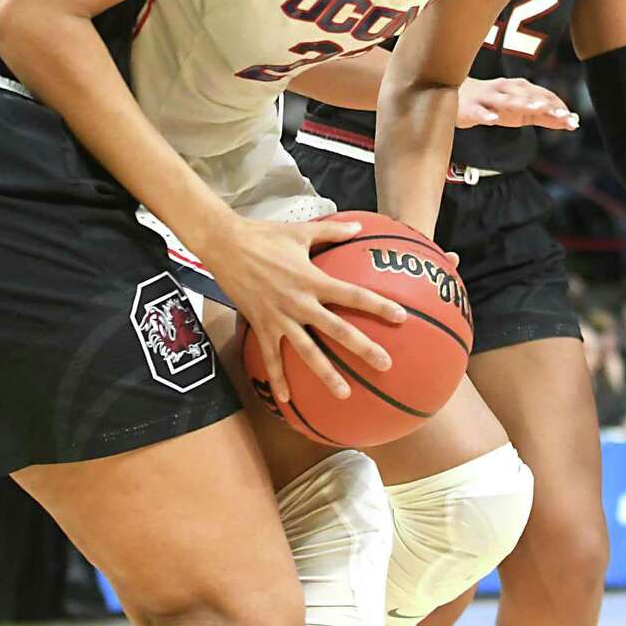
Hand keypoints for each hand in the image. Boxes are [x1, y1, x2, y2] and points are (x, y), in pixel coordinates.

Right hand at [203, 214, 406, 407]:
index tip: (400, 317)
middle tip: (385, 364)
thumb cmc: (264, 235)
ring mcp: (280, 318)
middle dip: (363, 348)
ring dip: (327, 373)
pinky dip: (278, 379)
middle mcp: (300, 302)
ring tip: (345, 394)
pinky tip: (287, 400)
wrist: (225, 245)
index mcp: (313, 279)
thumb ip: (332, 232)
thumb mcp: (300, 231)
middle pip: (337, 329)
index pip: (353, 294)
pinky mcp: (261, 326)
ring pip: (308, 351)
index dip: (378, 305)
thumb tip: (359, 226)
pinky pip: (271, 358)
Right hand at [456, 75, 578, 130]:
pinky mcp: (469, 107)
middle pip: (527, 96)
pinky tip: (492, 119)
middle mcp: (504, 89)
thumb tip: (571, 122)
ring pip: (505, 100)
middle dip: (545, 104)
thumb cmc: (491, 104)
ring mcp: (487, 98)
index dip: (558, 106)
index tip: (573, 119)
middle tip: (562, 114)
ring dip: (521, 103)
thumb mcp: (519, 110)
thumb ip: (543, 116)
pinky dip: (485, 114)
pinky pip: (478, 111)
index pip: (542, 95)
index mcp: (518, 89)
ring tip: (536, 108)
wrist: (453, 95)